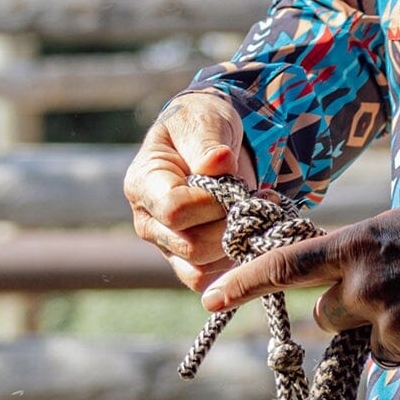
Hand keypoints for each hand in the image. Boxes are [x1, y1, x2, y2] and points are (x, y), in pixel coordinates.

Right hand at [125, 92, 246, 290]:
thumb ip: (207, 144)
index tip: (234, 183)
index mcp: (142, 184)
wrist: (211, 141)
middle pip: (191, 245)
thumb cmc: (201, 125)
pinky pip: (211, 278)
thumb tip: (218, 164)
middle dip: (231, 225)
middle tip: (256, 198)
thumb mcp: (204, 121)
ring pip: (203, 267)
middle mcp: (147, 221)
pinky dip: (237, 260)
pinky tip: (250, 231)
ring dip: (239, 243)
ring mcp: (166, 246)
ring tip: (257, 210)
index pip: (174, 211)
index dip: (211, 204)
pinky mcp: (187, 262)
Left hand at [206, 199, 399, 371]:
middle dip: (350, 317)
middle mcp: (362, 285)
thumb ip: (360, 256)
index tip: (208, 298)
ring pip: (370, 346)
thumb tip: (337, 290)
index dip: (244, 284)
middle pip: (326, 320)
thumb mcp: (397, 229)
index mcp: (354, 246)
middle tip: (397, 296)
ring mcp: (388, 320)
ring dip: (393, 336)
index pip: (286, 267)